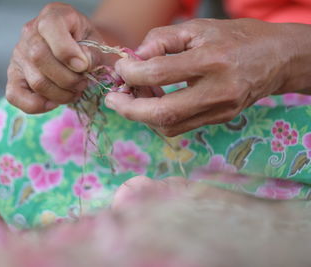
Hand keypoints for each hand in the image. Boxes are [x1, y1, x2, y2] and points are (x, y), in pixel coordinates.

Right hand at [6, 3, 102, 113]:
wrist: (78, 49)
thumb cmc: (87, 44)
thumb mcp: (96, 43)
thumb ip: (92, 53)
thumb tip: (80, 65)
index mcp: (52, 15)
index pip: (50, 28)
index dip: (68, 52)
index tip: (83, 66)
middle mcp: (30, 33)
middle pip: (40, 58)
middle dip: (68, 79)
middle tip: (82, 83)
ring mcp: (19, 55)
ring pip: (36, 81)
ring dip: (60, 94)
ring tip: (74, 92)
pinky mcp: (14, 75)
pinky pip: (15, 95)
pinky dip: (36, 105)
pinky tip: (53, 102)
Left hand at [105, 19, 305, 135]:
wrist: (275, 58)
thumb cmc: (234, 38)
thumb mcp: (197, 28)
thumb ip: (161, 39)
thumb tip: (134, 58)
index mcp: (211, 60)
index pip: (159, 73)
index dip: (131, 72)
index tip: (121, 68)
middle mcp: (216, 91)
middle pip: (162, 113)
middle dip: (129, 109)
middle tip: (112, 99)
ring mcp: (219, 110)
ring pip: (169, 126)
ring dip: (142, 115)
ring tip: (132, 96)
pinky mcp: (218, 119)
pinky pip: (179, 126)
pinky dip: (158, 118)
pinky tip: (152, 102)